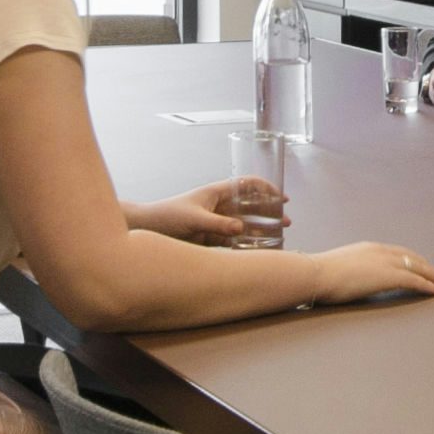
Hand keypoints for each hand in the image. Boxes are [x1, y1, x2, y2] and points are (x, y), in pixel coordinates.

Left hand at [143, 172, 290, 245]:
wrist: (147, 229)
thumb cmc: (165, 216)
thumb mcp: (194, 219)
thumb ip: (217, 224)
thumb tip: (240, 228)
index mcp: (215, 193)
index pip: (246, 185)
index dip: (266, 188)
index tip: (281, 197)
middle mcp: (218, 206)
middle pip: (250, 205)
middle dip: (269, 211)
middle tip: (286, 220)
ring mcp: (215, 221)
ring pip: (244, 223)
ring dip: (261, 228)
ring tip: (278, 235)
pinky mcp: (209, 237)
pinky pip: (233, 238)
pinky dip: (246, 242)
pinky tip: (257, 249)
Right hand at [303, 240, 433, 306]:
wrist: (316, 273)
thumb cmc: (320, 275)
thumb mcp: (339, 267)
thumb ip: (351, 270)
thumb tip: (350, 279)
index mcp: (369, 248)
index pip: (398, 252)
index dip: (412, 260)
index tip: (422, 266)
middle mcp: (380, 251)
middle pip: (412, 257)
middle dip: (428, 266)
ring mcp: (385, 262)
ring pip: (418, 267)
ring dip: (433, 276)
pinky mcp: (388, 276)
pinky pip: (415, 280)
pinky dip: (428, 285)